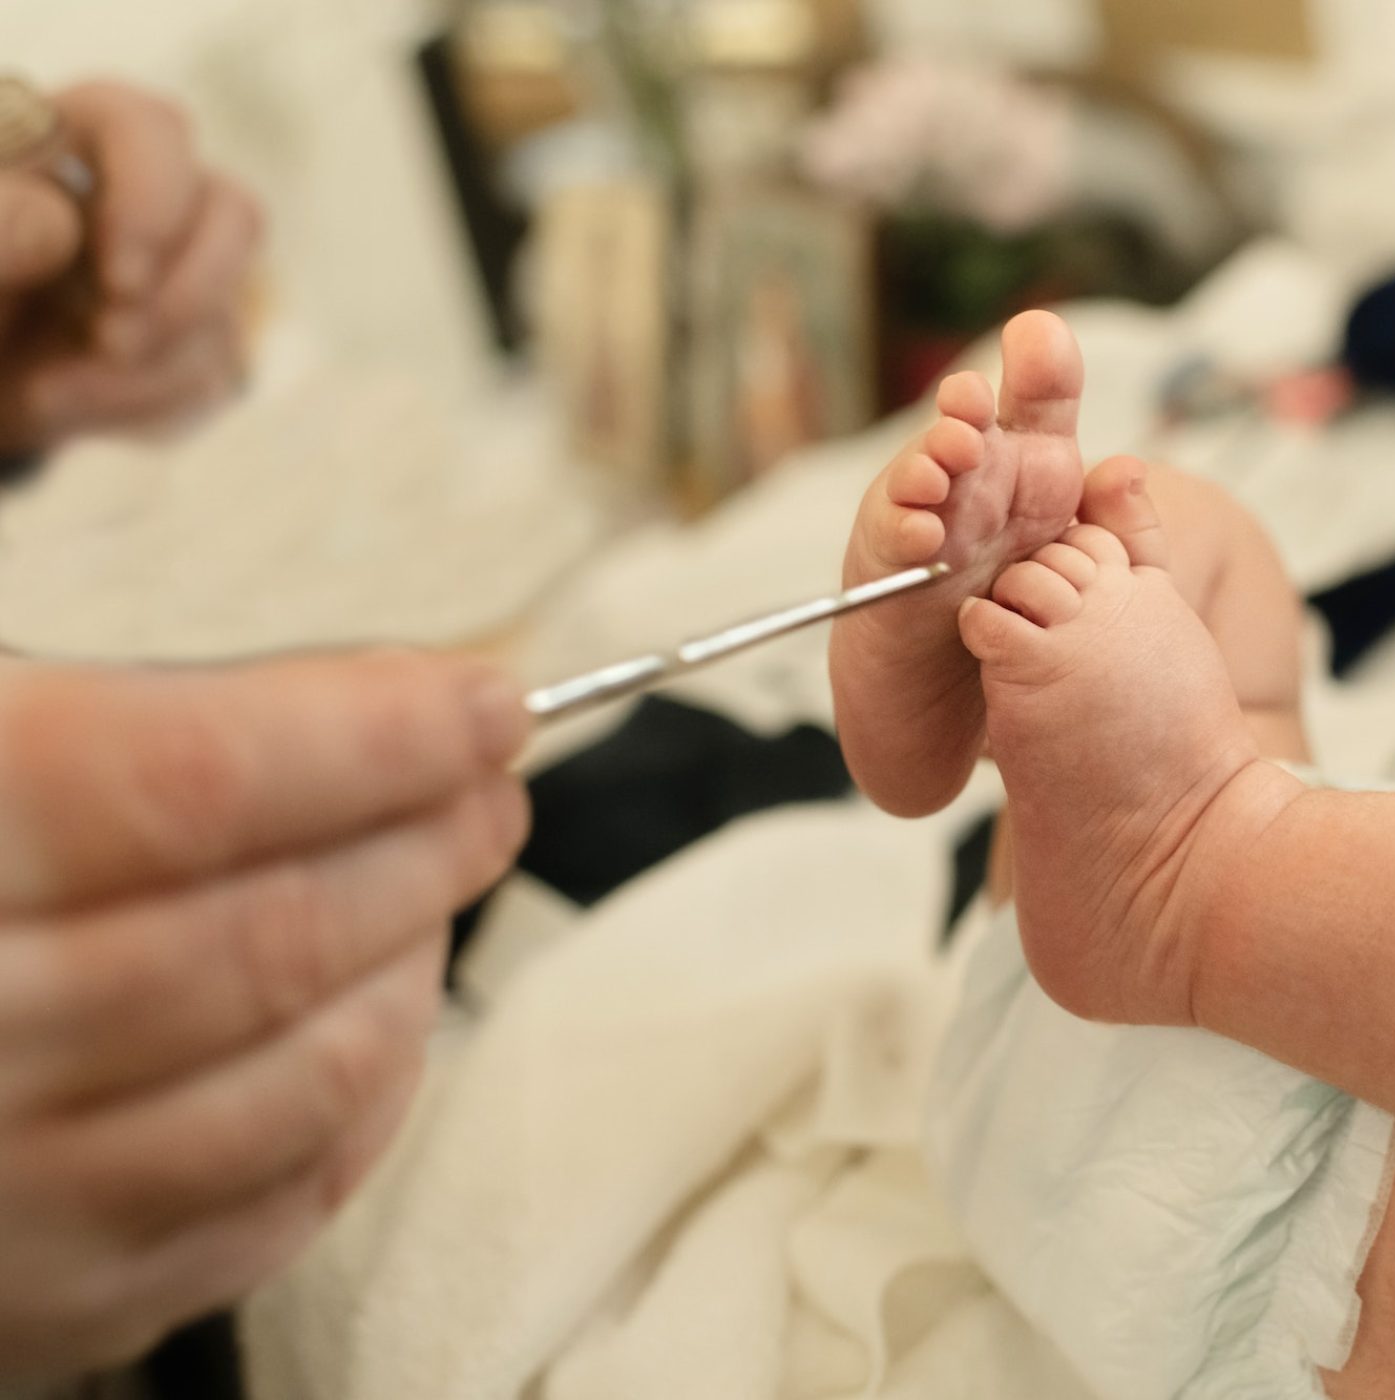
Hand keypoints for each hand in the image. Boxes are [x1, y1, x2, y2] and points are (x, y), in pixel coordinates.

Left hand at [0, 81, 262, 453]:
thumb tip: (60, 222)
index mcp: (72, 140)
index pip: (154, 130)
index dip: (155, 200)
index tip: (119, 281)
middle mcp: (142, 199)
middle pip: (232, 215)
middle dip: (184, 294)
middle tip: (110, 341)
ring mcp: (178, 272)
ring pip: (228, 307)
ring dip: (153, 361)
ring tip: (54, 386)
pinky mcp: (192, 344)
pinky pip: (211, 376)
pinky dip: (137, 403)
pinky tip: (61, 402)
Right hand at [0, 650, 528, 1375]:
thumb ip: (64, 648)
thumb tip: (289, 588)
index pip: (195, 778)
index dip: (378, 732)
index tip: (483, 698)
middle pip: (268, 935)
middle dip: (425, 844)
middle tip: (490, 783)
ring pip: (293, 1086)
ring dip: (411, 973)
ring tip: (439, 892)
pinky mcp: (19, 1305)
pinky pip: (255, 1219)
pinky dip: (358, 1114)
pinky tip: (381, 1028)